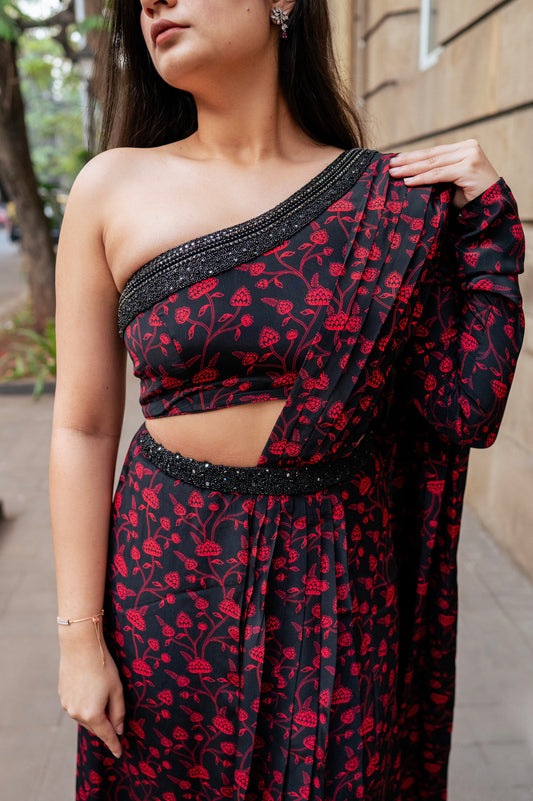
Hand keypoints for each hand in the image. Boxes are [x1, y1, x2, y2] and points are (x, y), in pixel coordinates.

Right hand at [58, 633, 124, 758]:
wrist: (80, 647)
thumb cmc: (103, 666)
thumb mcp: (116, 689)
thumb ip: (118, 712)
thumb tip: (118, 730)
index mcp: (92, 714)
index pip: (106, 735)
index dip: (114, 745)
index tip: (119, 753)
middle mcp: (77, 714)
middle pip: (95, 726)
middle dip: (105, 723)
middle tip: (115, 714)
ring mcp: (67, 706)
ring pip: (85, 716)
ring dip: (94, 712)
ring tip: (102, 693)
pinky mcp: (62, 696)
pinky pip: (76, 706)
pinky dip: (85, 703)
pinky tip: (90, 688)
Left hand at [388, 139, 498, 207]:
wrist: (493, 207)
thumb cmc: (470, 196)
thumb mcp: (452, 180)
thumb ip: (438, 173)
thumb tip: (409, 173)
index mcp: (464, 147)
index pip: (434, 152)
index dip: (413, 155)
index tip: (396, 159)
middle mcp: (468, 148)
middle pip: (431, 156)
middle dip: (408, 161)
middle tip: (389, 165)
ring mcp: (469, 156)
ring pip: (433, 164)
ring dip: (410, 169)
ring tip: (394, 173)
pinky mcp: (468, 168)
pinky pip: (439, 175)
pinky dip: (422, 178)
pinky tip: (408, 181)